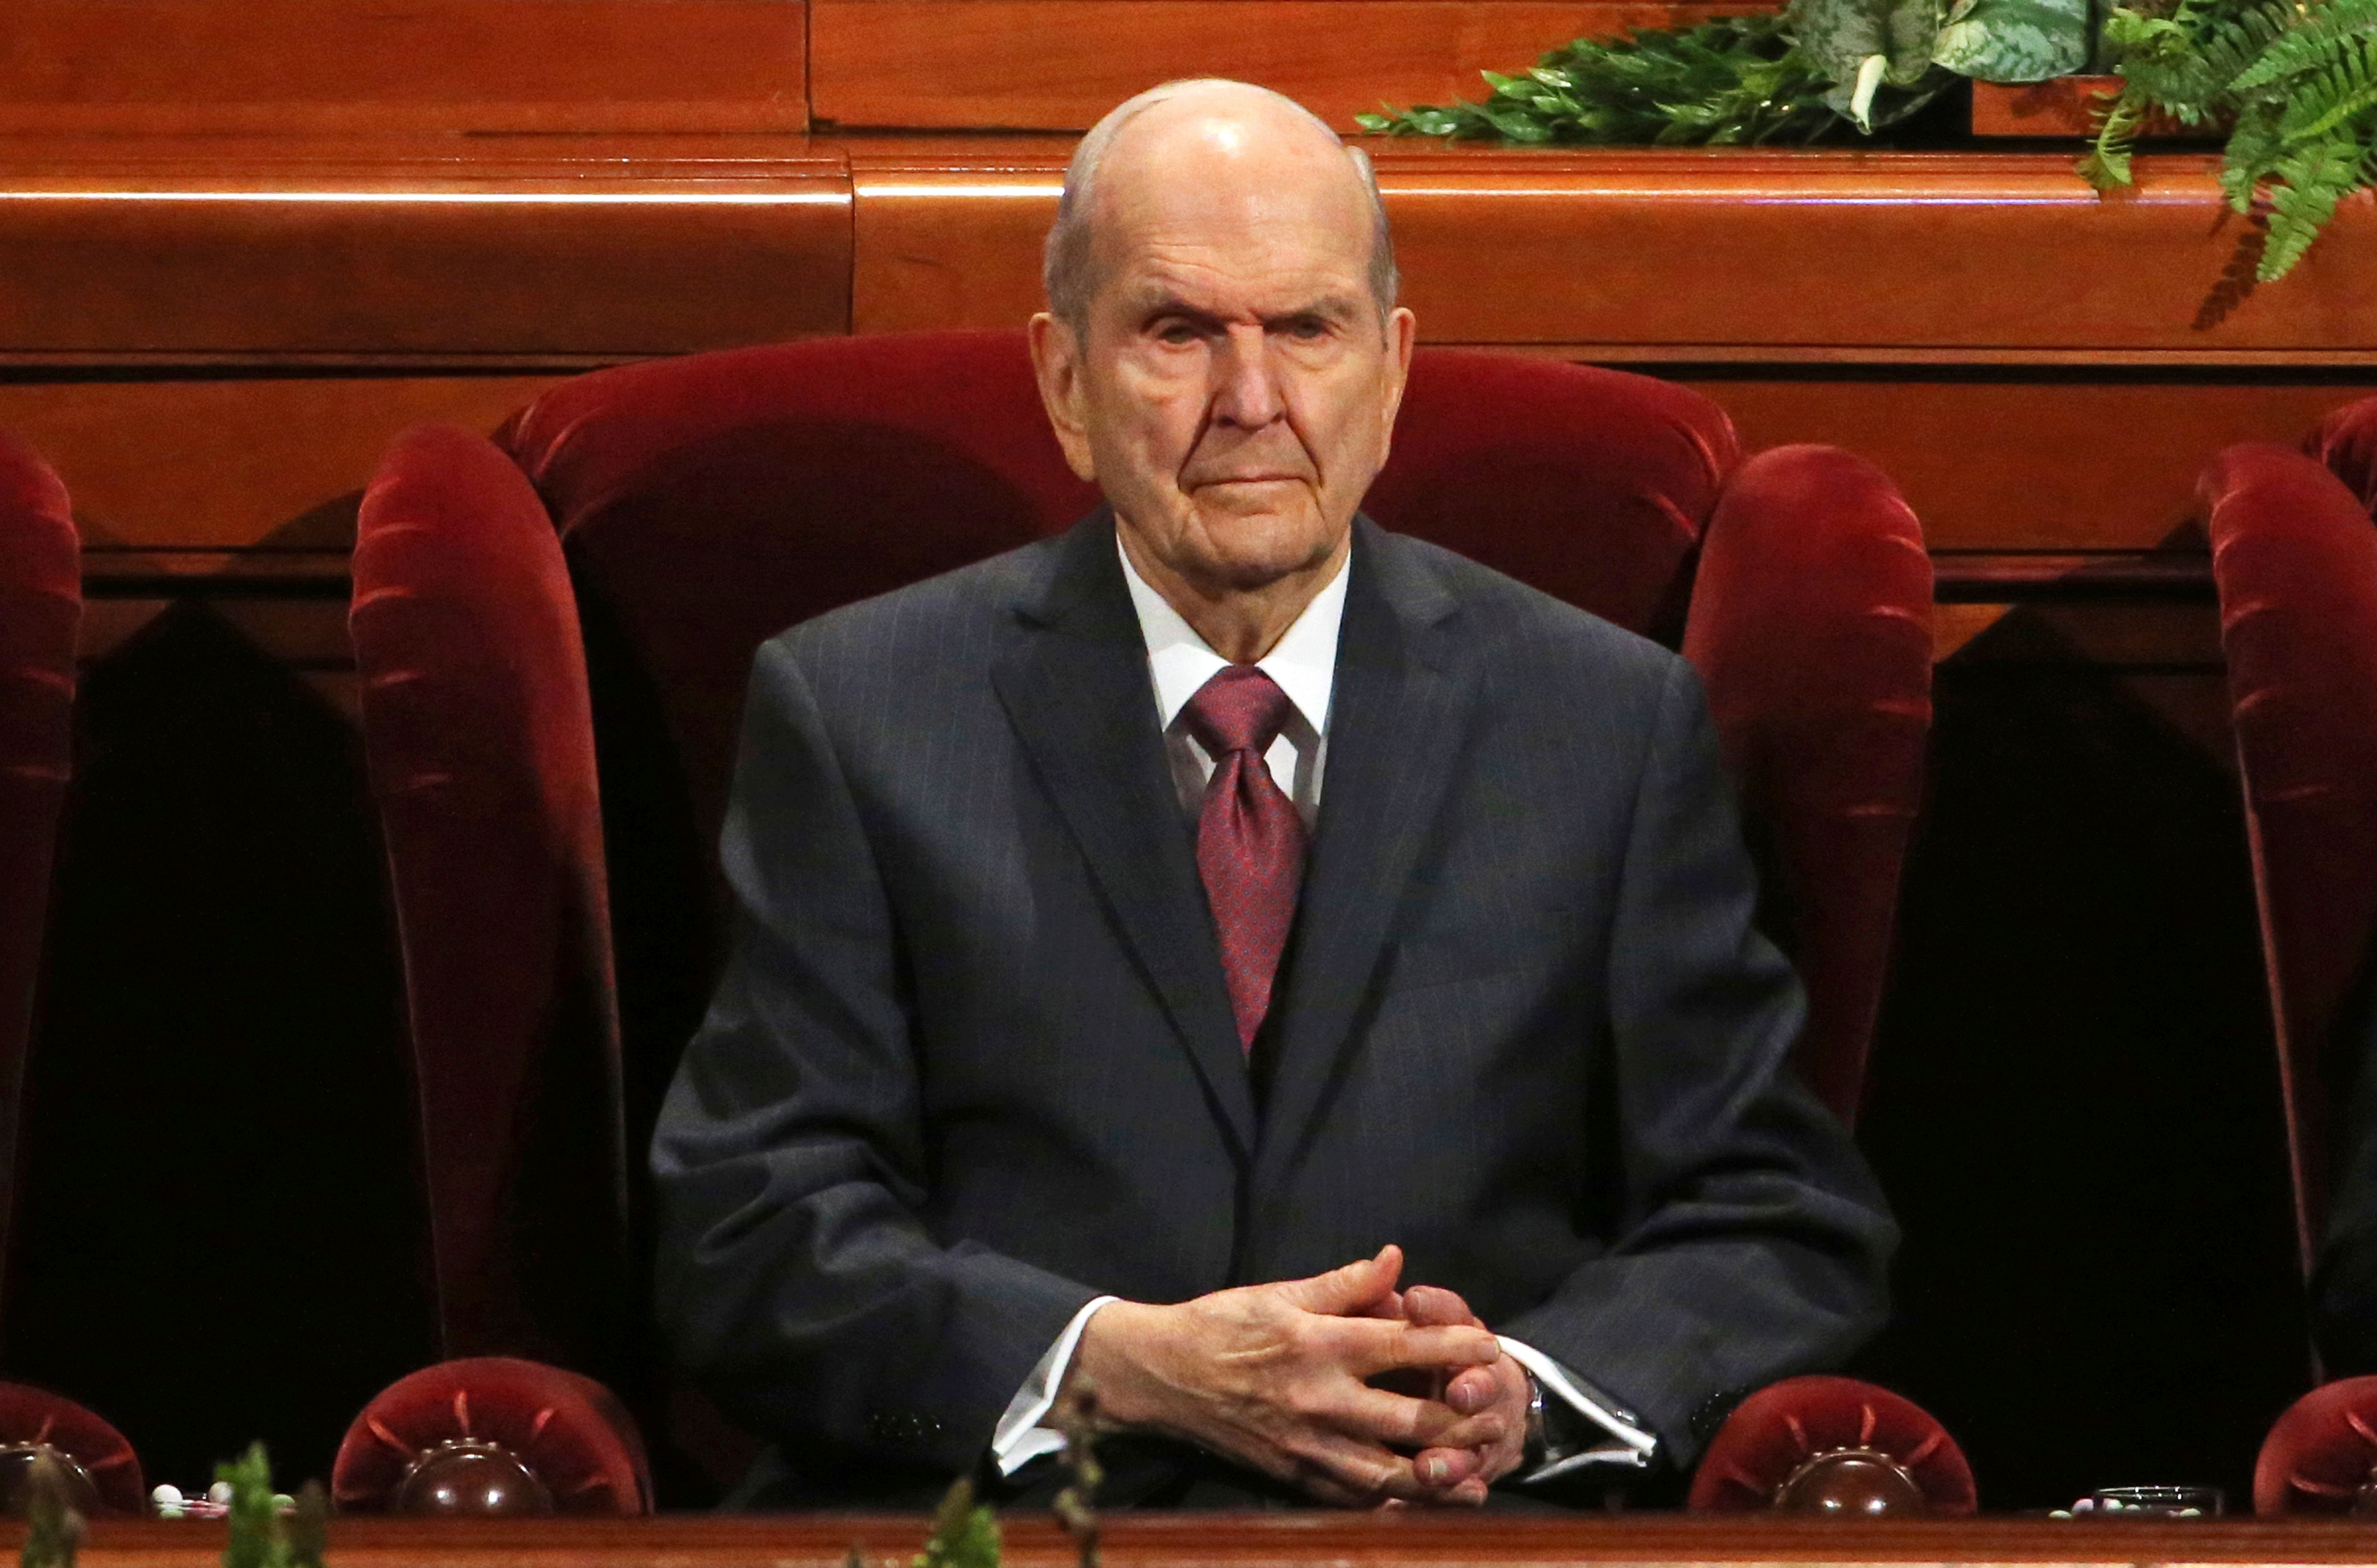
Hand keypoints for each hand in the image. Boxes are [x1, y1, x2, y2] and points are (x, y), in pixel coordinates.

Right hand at [1070, 1244, 1509, 1505]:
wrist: (1160, 1376)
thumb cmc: (1221, 1325)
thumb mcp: (1280, 1293)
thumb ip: (1344, 1284)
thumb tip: (1396, 1260)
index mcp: (1319, 1344)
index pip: (1403, 1344)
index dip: (1454, 1345)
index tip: (1489, 1345)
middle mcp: (1319, 1399)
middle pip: (1410, 1418)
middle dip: (1463, 1419)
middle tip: (1499, 1413)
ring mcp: (1306, 1446)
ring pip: (1389, 1472)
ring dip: (1437, 1474)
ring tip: (1475, 1471)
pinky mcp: (1292, 1476)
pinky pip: (1352, 1497)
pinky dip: (1389, 1499)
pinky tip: (1419, 1498)